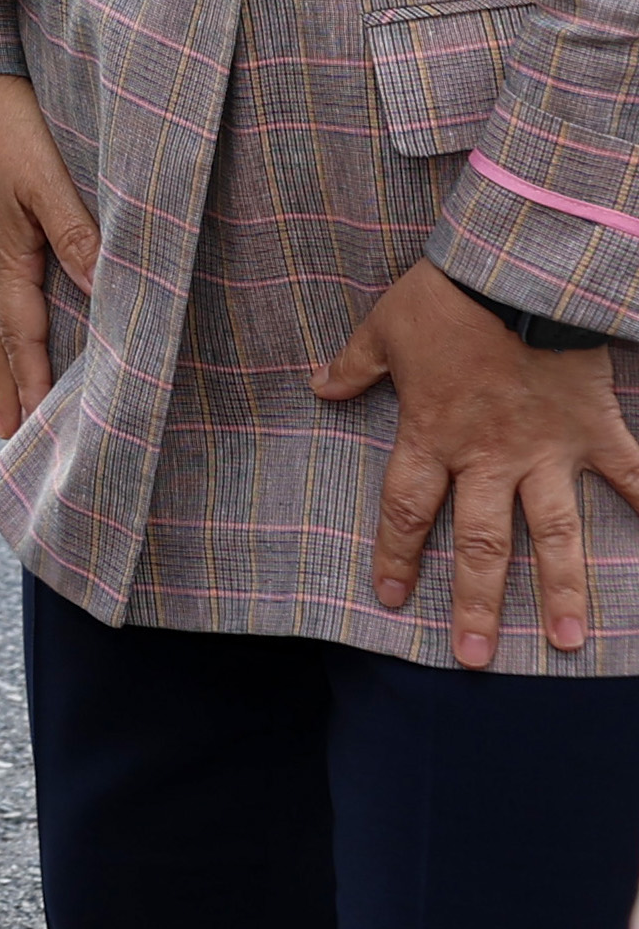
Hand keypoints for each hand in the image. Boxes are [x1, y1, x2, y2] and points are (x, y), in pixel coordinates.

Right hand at [0, 71, 103, 438]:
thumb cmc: (7, 124)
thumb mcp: (44, 179)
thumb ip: (77, 234)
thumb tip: (102, 293)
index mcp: (2, 254)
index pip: (20, 335)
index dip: (32, 384)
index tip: (37, 433)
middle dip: (5, 387)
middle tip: (8, 438)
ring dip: (0, 361)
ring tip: (5, 396)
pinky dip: (0, 324)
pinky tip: (8, 323)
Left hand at [318, 261, 638, 664]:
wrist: (515, 269)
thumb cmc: (445, 297)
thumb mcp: (384, 328)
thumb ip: (355, 365)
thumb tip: (320, 387)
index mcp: (433, 435)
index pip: (406, 509)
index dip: (396, 554)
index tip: (390, 598)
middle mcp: (490, 456)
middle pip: (480, 543)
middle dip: (475, 602)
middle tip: (473, 658)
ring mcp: (547, 449)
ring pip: (554, 534)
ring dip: (560, 589)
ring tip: (563, 642)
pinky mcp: (594, 430)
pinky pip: (634, 478)